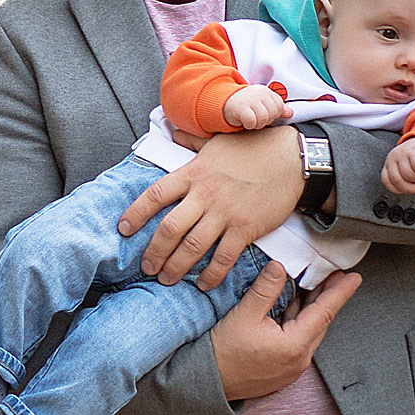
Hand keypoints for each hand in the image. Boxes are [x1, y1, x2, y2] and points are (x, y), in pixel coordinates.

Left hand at [118, 120, 302, 289]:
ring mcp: (225, 213)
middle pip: (169, 229)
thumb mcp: (217, 140)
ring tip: (166, 279)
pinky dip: (211, 274)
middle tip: (146, 267)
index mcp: (193, 173)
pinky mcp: (246, 228)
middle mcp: (205, 195)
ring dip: (176, 267)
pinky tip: (203, 284)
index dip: (135, 214)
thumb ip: (191, 140)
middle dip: (154, 252)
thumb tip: (173, 131)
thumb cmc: (254, 147)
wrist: (292, 158)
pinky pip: (224, 257)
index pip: (155, 195)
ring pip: (192, 247)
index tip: (123, 230)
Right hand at [211, 263, 359, 400]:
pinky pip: (299, 341)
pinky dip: (300, 322)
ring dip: (313, 309)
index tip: (354, 277)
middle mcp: (299, 359)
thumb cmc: (224, 352)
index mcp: (295, 345)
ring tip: (315, 287)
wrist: (207, 384)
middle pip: (320, 322)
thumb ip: (265, 290)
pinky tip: (295, 308)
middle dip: (328, 297)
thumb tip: (280, 267)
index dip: (340, 293)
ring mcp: (292, 367)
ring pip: (310, 331)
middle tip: (334, 276)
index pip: (325, 312)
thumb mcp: (244, 315)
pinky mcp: (283, 369)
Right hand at [221, 82, 289, 131]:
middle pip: (272, 113)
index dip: (274, 114)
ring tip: (251, 121)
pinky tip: (245, 122)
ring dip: (257, 124)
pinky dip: (249, 125)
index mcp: (266, 91)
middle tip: (256, 118)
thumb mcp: (262, 104)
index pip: (280, 106)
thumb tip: (290, 113)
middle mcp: (259, 93)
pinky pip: (252, 121)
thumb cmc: (245, 105)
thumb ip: (276, 108)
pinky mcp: (241, 107)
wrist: (224, 103)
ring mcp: (250, 99)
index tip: (264, 114)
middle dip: (266, 120)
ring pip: (263, 118)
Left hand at [381, 133, 414, 194]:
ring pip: (409, 175)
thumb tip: (405, 190)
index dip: (397, 189)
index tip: (407, 191)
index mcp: (387, 164)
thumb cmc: (411, 160)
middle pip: (397, 180)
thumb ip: (398, 179)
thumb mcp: (401, 169)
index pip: (386, 181)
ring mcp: (403, 153)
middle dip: (409, 187)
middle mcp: (392, 158)